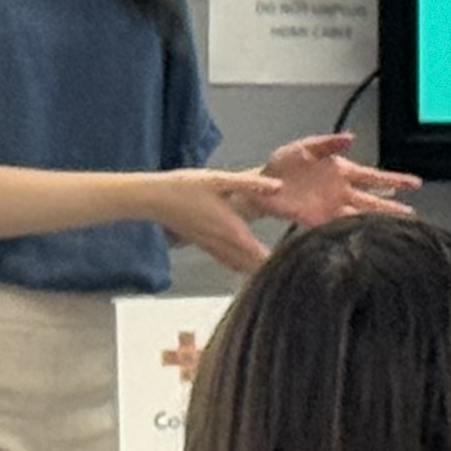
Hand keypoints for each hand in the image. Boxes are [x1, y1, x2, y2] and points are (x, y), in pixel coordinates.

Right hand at [148, 167, 285, 271]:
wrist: (154, 198)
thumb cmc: (185, 187)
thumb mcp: (220, 180)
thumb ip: (250, 184)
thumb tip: (278, 186)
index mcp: (231, 230)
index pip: (259, 256)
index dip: (277, 262)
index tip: (296, 262)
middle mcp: (222, 244)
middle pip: (251, 268)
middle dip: (270, 269)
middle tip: (292, 267)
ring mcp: (212, 248)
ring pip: (239, 268)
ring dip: (255, 270)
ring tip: (275, 269)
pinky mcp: (204, 246)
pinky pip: (227, 263)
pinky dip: (240, 266)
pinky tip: (248, 264)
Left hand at [258, 133, 419, 225]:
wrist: (262, 185)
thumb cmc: (282, 164)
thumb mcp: (305, 147)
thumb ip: (328, 143)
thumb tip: (350, 137)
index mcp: (342, 171)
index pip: (374, 177)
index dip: (395, 180)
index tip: (414, 184)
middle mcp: (341, 190)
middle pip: (373, 200)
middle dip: (392, 207)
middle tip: (411, 214)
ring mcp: (331, 207)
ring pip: (360, 215)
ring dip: (375, 221)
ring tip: (394, 228)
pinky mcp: (318, 221)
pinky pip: (339, 227)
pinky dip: (351, 230)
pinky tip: (362, 235)